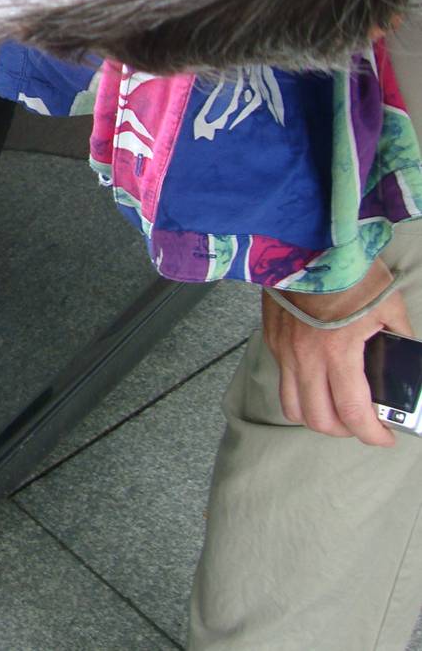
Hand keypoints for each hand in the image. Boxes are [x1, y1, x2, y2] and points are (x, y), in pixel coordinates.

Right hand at [262, 258, 411, 445]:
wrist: (306, 244)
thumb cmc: (349, 272)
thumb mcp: (388, 307)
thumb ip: (399, 339)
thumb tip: (409, 363)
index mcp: (338, 352)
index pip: (353, 412)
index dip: (372, 434)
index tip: (385, 437)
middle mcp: (306, 358)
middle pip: (318, 419)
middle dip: (345, 431)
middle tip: (363, 423)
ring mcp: (285, 350)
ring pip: (292, 407)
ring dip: (316, 416)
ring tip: (336, 409)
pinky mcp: (273, 340)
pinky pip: (284, 381)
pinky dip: (301, 392)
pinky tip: (319, 380)